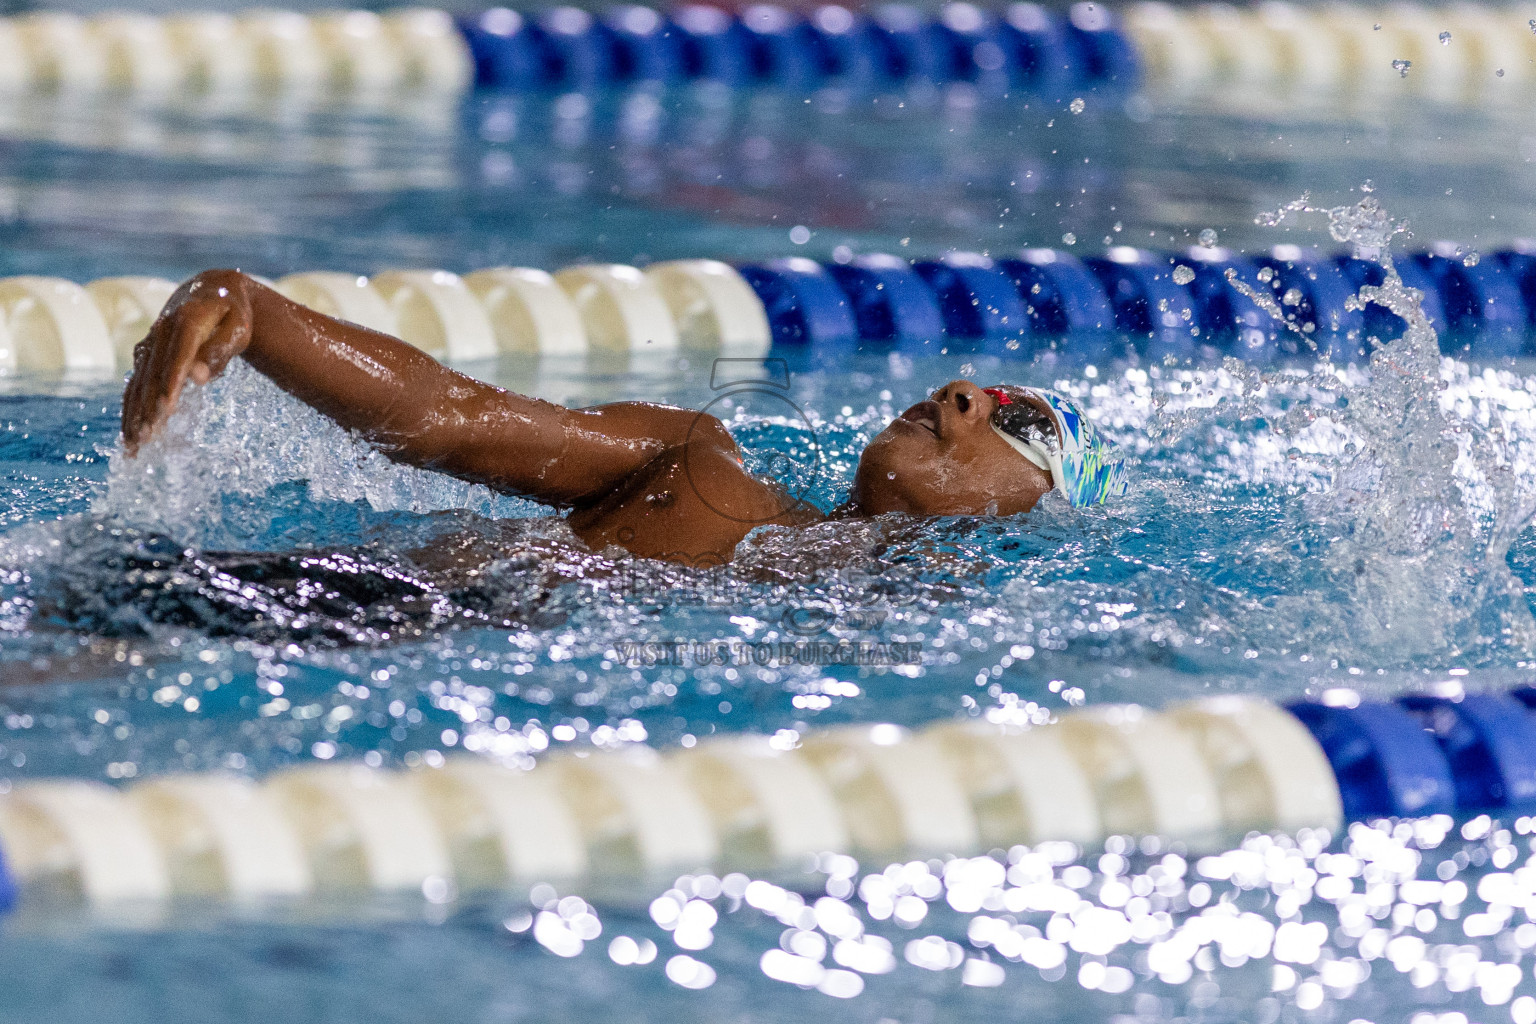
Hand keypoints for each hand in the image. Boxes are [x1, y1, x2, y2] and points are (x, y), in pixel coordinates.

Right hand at [121, 270, 253, 455]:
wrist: (210, 290)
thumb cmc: (232, 313)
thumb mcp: (237, 328)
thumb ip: (220, 350)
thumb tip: (200, 378)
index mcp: (186, 322)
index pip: (177, 358)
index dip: (170, 385)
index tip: (166, 410)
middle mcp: (161, 332)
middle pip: (153, 375)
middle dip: (148, 407)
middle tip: (146, 438)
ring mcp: (150, 343)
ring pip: (138, 382)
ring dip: (133, 414)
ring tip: (133, 445)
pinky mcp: (145, 354)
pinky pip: (134, 384)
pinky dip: (130, 409)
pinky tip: (129, 435)